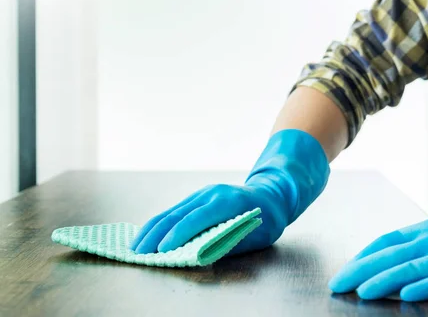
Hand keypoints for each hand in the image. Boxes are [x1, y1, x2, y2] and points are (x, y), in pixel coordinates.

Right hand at [129, 183, 288, 254]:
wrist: (271, 195)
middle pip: (177, 214)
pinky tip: (147, 234)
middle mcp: (211, 194)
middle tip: (140, 252)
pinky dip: (159, 224)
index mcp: (227, 202)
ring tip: (136, 246)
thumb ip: (228, 243)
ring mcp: (202, 194)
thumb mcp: (255, 235)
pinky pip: (175, 211)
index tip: (163, 249)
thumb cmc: (267, 219)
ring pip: (171, 211)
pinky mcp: (196, 198)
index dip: (179, 234)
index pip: (198, 218)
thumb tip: (200, 255)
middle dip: (156, 234)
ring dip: (151, 229)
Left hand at [328, 216, 427, 301]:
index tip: (344, 271)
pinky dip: (426, 286)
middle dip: (361, 270)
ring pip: (413, 267)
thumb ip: (420, 246)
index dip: (363, 256)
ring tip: (361, 292)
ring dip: (384, 280)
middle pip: (392, 253)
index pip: (386, 240)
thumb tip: (390, 262)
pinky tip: (408, 294)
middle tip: (338, 284)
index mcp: (427, 228)